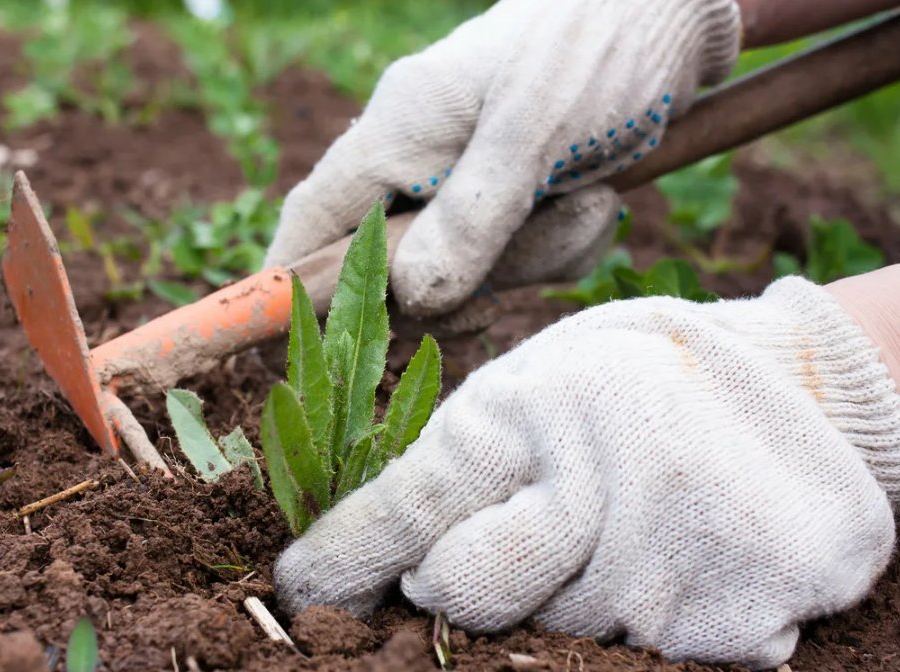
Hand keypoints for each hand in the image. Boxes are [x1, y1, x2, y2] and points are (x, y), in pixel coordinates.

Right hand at [265, 0, 741, 314]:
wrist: (672, 7)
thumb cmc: (599, 46)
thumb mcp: (535, 133)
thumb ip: (471, 218)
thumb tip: (413, 298)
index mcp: (397, 129)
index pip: (315, 219)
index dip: (295, 284)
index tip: (296, 343)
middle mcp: (420, 155)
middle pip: (400, 262)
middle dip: (470, 277)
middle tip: (532, 248)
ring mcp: (467, 173)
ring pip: (471, 264)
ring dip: (536, 253)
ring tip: (589, 199)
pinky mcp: (514, 188)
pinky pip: (520, 250)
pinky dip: (563, 241)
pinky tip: (599, 199)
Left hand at [273, 277, 899, 668]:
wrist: (791, 387)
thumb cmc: (629, 380)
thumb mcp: (536, 382)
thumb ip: (461, 461)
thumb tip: (387, 558)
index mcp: (532, 408)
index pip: (408, 506)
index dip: (344, 557)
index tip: (304, 591)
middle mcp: (596, 485)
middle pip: (467, 594)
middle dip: (458, 579)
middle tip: (513, 528)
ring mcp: (668, 560)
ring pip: (551, 632)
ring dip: (562, 592)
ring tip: (612, 522)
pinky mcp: (733, 619)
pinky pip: (634, 657)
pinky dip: (632, 617)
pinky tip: (663, 553)